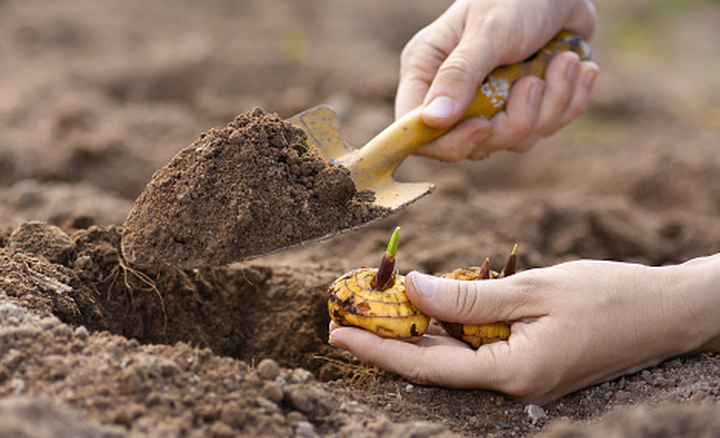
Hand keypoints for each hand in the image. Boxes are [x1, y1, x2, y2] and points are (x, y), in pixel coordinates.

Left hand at [328, 255, 719, 402]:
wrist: (667, 311)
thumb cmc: (609, 297)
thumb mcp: (533, 291)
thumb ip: (468, 295)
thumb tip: (412, 290)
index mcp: (512, 375)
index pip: (426, 368)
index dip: (378, 349)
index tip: (336, 333)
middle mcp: (510, 383)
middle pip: (433, 364)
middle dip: (387, 340)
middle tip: (343, 316)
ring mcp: (519, 375)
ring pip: (452, 355)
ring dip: (414, 332)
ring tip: (373, 306)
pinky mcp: (527, 361)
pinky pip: (476, 346)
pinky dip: (448, 326)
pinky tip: (425, 306)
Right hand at [396, 0, 598, 160]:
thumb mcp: (487, 32)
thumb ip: (459, 75)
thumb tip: (432, 120)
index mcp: (426, 72)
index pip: (417, 130)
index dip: (449, 141)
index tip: (483, 126)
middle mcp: (453, 94)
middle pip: (473, 144)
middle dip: (514, 121)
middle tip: (534, 83)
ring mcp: (491, 103)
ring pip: (515, 139)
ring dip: (551, 105)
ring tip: (565, 61)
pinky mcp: (525, 106)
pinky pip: (545, 128)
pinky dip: (569, 100)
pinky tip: (577, 68)